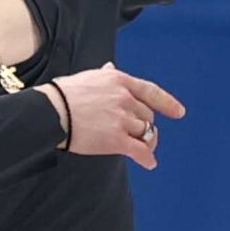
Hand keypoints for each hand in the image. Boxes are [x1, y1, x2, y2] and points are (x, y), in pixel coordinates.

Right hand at [45, 63, 185, 169]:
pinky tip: (149, 163)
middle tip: (140, 134)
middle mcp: (124, 98)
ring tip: (143, 149)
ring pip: (146, 132)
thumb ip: (105, 75)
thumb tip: (111, 66)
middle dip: (145, 124)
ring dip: (146, 142)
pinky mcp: (116, 139)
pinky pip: (140, 151)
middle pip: (147, 115)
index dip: (167, 103)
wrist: (50, 111)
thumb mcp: (88, 77)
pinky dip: (147, 158)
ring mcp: (121, 119)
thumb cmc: (64, 94)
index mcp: (119, 81)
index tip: (179, 112)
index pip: (150, 92)